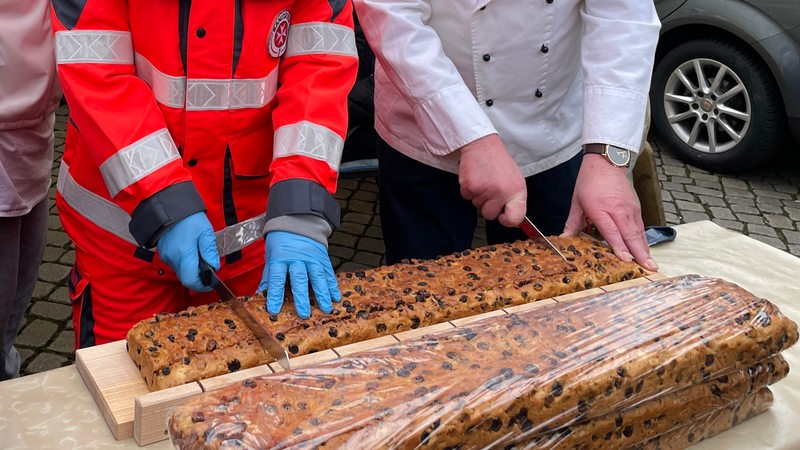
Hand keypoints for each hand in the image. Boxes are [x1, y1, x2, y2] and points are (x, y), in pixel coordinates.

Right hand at [157, 212, 218, 290]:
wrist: (170, 207)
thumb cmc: (189, 218)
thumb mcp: (205, 232)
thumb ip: (210, 251)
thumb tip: (214, 267)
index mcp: (184, 254)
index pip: (190, 280)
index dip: (202, 285)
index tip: (210, 283)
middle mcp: (172, 258)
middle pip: (186, 278)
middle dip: (198, 277)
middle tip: (209, 269)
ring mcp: (166, 256)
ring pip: (181, 272)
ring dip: (191, 269)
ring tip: (200, 257)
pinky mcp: (163, 253)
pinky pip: (175, 264)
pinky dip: (185, 263)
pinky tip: (191, 252)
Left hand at [258, 231, 340, 318]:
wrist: (298, 222)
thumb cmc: (281, 242)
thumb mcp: (271, 256)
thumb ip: (269, 277)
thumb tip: (260, 295)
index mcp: (280, 258)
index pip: (277, 278)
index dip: (275, 295)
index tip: (274, 310)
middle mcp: (297, 258)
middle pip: (299, 279)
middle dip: (302, 297)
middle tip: (304, 314)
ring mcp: (312, 258)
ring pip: (317, 276)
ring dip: (322, 294)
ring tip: (326, 308)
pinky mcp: (322, 258)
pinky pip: (328, 273)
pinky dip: (332, 285)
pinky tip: (336, 296)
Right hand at [458, 134, 526, 226]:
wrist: (482, 144)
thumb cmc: (499, 162)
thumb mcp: (514, 180)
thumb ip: (513, 199)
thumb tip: (512, 219)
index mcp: (517, 191)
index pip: (515, 218)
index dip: (507, 220)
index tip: (503, 215)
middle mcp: (502, 192)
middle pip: (490, 215)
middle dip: (488, 205)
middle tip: (490, 188)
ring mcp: (484, 190)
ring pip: (477, 206)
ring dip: (478, 195)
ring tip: (483, 179)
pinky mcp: (469, 186)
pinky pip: (467, 197)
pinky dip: (469, 189)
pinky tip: (475, 177)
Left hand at [561, 154, 657, 270]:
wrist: (605, 162)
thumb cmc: (589, 182)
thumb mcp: (576, 202)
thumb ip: (573, 223)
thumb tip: (565, 239)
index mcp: (600, 208)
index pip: (611, 231)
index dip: (618, 246)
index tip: (625, 259)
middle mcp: (618, 209)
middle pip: (630, 234)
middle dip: (639, 253)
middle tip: (648, 268)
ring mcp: (629, 209)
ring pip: (638, 232)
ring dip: (645, 249)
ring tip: (651, 265)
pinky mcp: (636, 207)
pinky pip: (640, 227)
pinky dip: (643, 240)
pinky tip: (646, 252)